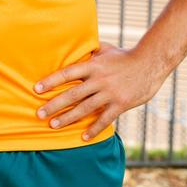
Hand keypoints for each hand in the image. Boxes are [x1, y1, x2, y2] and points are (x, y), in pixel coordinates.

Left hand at [33, 40, 159, 140]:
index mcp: (93, 65)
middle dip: (54, 105)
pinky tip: (83, 137)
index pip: (67, 73)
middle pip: (72, 94)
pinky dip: (93, 129)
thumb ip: (89, 52)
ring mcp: (110, 93)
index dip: (51, 81)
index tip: (36, 89)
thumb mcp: (105, 49)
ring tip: (53, 125)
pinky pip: (104, 119)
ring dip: (68, 118)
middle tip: (39, 114)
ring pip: (85, 109)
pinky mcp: (120, 104)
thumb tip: (73, 48)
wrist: (150, 63)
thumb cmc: (124, 55)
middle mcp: (99, 79)